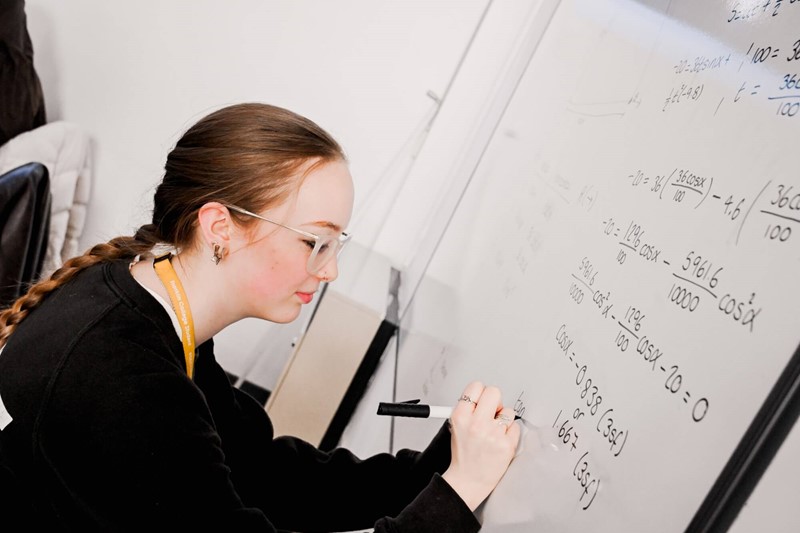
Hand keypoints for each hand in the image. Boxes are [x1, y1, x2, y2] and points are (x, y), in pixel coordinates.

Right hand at [441, 381, 520, 510]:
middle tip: (492, 412)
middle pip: (494, 392)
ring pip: (507, 411)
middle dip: (495, 401)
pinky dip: (511, 433)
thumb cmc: (464, 455)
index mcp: (461, 417)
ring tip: (494, 432)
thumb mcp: (456, 427)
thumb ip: (468, 410)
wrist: (469, 480)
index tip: (482, 399)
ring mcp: (493, 434)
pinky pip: (516, 427)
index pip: (476, 387)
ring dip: (503, 420)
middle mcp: (476, 424)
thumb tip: (483, 396)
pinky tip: (501, 441)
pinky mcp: (507, 445)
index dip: (481, 392)